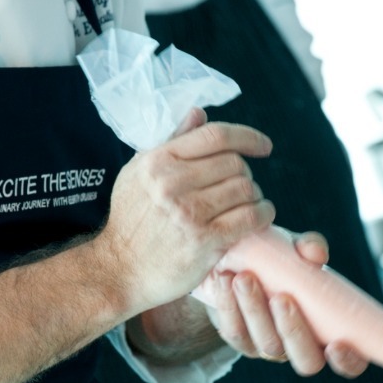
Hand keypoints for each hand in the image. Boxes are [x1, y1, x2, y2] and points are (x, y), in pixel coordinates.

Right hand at [98, 110, 275, 311]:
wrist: (118, 270)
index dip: (248, 137)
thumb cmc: (130, 221)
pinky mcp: (204, 240)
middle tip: (240, 189)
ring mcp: (189, 212)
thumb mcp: (139, 173)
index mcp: (159, 160)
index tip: (264, 146)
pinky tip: (260, 216)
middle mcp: (173, 183)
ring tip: (248, 205)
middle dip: (245, 174)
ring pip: (246, 189)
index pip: (215, 135)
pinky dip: (262, 214)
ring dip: (255, 196)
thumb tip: (199, 113)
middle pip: (235, 164)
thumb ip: (171, 142)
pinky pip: (250, 218)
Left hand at [208, 231, 369, 378]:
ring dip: (255, 311)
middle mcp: (302, 348)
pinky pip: (235, 333)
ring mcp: (270, 349)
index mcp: (330, 334)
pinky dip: (229, 306)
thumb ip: (309, 247)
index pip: (351, 364)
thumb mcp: (297, 251)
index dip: (348, 361)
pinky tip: (225, 281)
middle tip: (281, 297)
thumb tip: (315, 253)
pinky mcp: (241, 341)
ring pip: (267, 344)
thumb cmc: (282, 262)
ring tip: (244, 278)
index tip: (337, 343)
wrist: (239, 263)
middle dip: (293, 330)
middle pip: (305, 361)